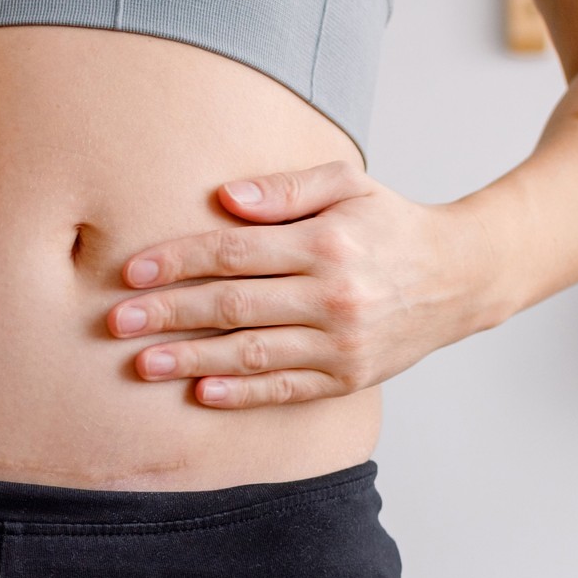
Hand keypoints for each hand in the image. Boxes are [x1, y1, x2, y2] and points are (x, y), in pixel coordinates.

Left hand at [105, 161, 498, 407]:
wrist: (460, 277)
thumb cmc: (390, 224)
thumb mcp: (347, 184)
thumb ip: (285, 189)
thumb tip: (223, 197)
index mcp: (326, 242)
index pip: (235, 253)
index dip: (178, 262)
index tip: (131, 272)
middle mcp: (333, 296)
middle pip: (232, 306)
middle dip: (168, 314)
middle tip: (117, 321)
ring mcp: (341, 343)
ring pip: (251, 354)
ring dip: (190, 360)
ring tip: (142, 362)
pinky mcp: (347, 378)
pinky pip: (284, 389)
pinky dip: (240, 393)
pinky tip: (200, 392)